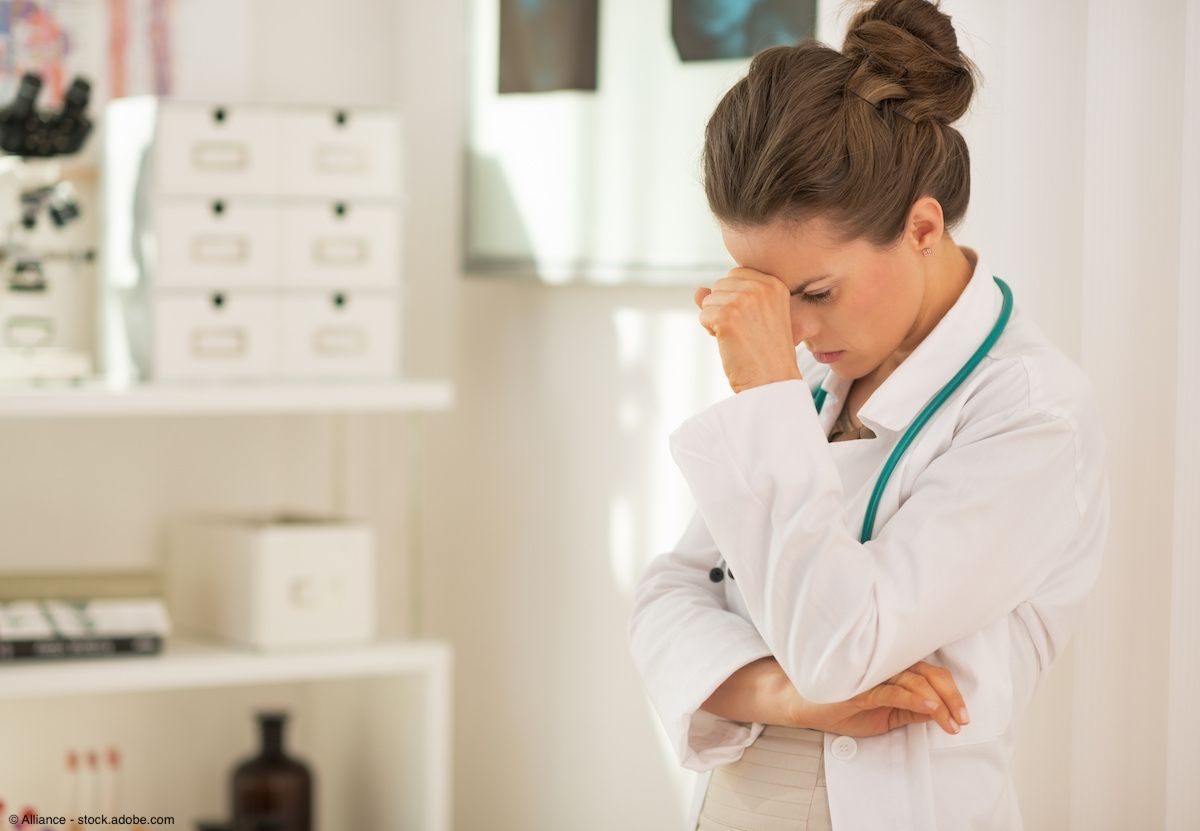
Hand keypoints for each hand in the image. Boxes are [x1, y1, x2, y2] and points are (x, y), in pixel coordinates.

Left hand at [693, 268, 802, 392]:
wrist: (773, 381)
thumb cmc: (766, 352)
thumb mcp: (755, 317)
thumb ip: (728, 297)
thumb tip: (697, 291)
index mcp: (774, 284)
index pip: (735, 275)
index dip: (734, 298)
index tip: (750, 320)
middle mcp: (761, 287)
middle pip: (719, 285)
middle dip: (723, 308)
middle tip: (744, 331)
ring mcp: (743, 300)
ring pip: (708, 300)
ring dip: (716, 320)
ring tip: (739, 337)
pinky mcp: (727, 316)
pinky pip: (703, 316)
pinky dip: (711, 331)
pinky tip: (730, 343)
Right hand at [784, 661, 968, 737]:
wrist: (800, 705)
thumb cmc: (839, 707)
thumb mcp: (883, 716)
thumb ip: (908, 712)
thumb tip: (938, 714)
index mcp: (894, 671)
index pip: (931, 675)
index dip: (952, 694)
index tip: (962, 718)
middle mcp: (886, 667)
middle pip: (929, 674)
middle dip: (952, 698)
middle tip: (962, 720)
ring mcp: (872, 674)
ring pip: (915, 681)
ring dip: (938, 702)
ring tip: (950, 720)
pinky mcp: (860, 687)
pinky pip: (892, 691)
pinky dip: (914, 698)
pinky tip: (930, 707)